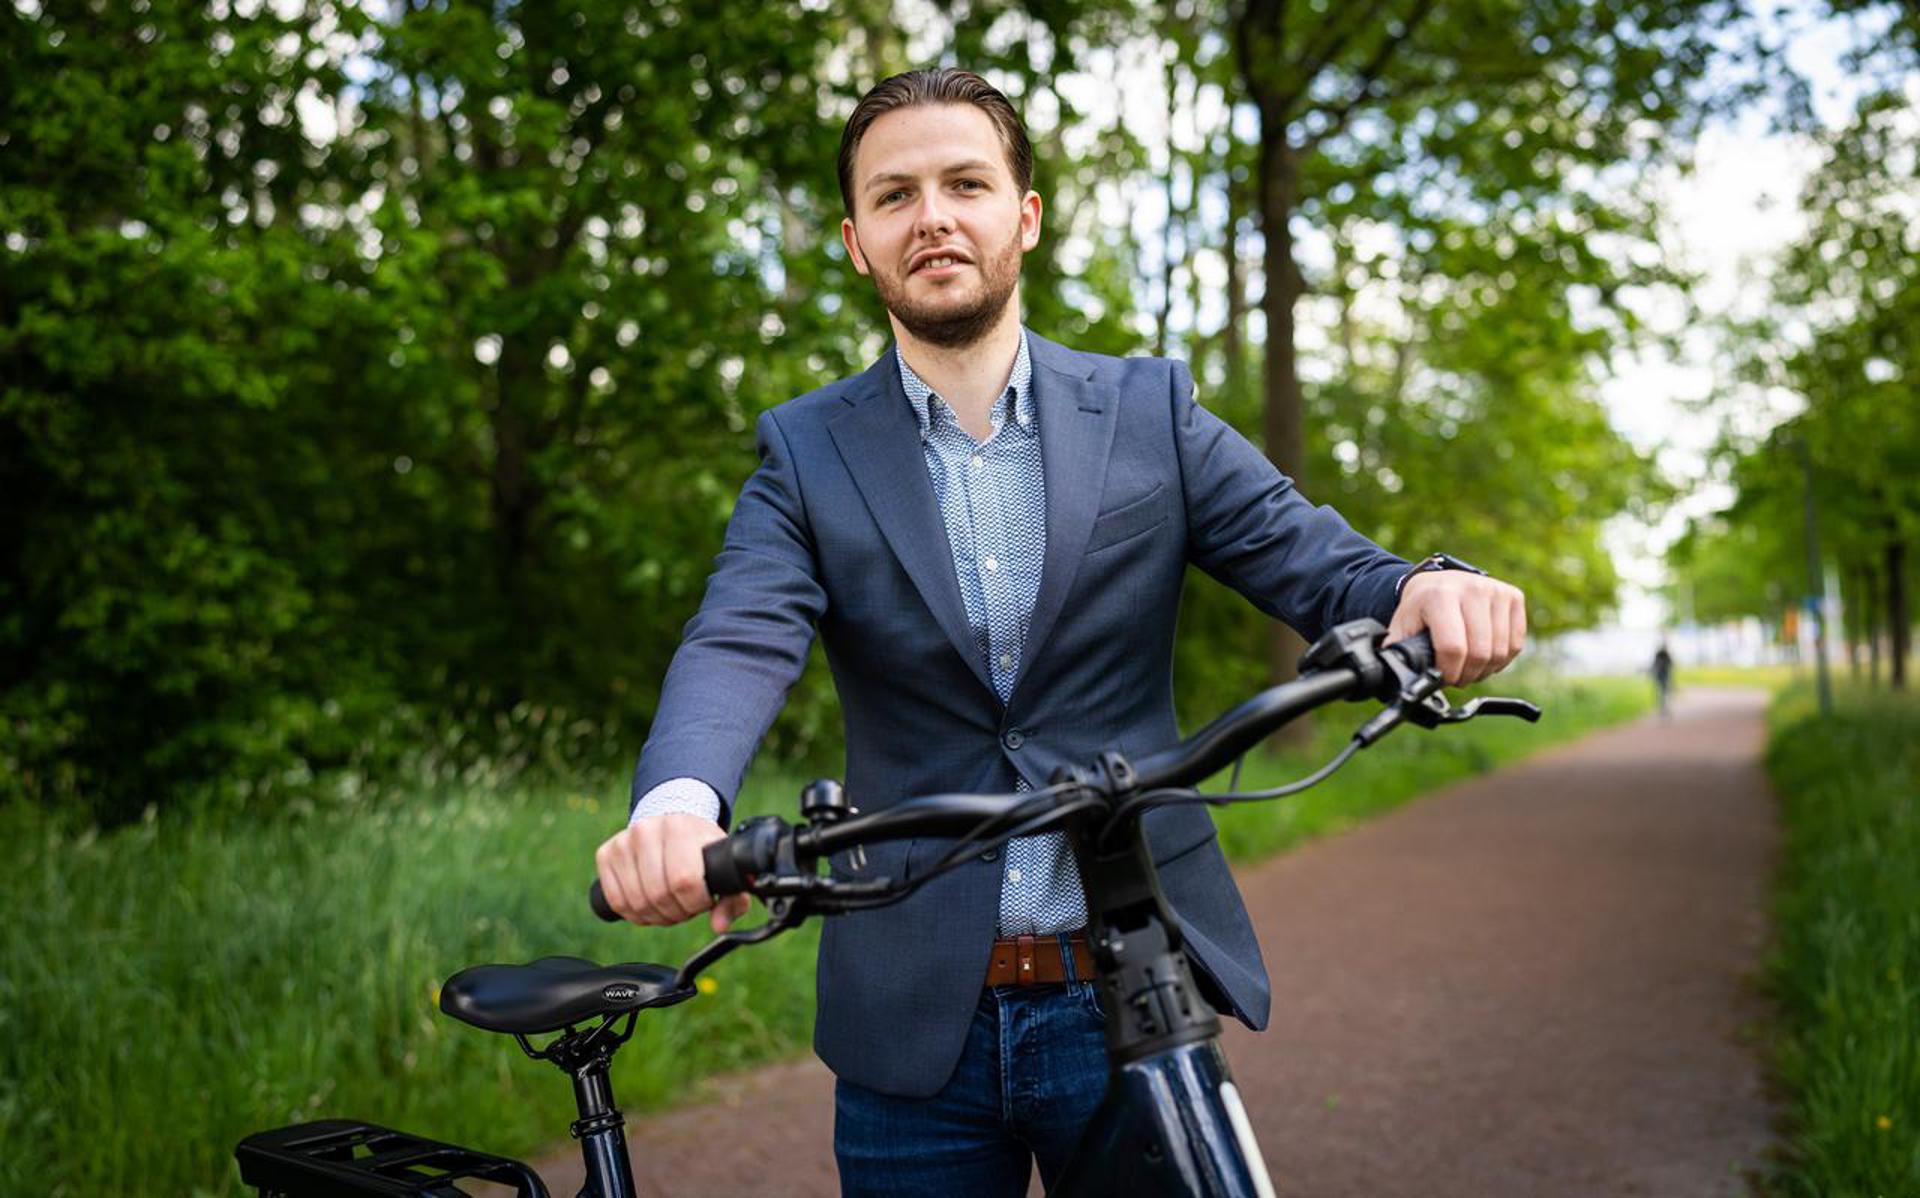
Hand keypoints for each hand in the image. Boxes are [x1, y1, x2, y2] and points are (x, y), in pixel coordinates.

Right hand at [594, 813, 752, 932]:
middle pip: (658, 895)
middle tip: (686, 907)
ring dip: (655, 916)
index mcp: (680, 828)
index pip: (684, 881)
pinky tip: (649, 905)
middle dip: (676, 912)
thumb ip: (732, 899)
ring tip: (669, 905)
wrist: (673, 824)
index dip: (695, 903)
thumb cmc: (700, 850)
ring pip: (636, 901)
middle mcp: (647, 830)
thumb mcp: (723, 868)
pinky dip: (634, 914)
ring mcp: (623, 842)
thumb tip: (719, 926)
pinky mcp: (606, 854)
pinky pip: (616, 900)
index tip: (703, 901)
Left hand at [1385, 570, 1526, 685]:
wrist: (1437, 583)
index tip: (1443, 678)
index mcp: (1439, 595)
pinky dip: (1501, 659)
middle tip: (1456, 677)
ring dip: (1484, 670)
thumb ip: (1399, 653)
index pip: (1453, 647)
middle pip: (1479, 652)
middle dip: (1467, 675)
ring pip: (1500, 652)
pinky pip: (1516, 644)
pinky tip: (1485, 656)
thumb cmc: (1420, 610)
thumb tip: (1398, 680)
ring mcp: (1496, 590)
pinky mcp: (1513, 596)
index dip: (1449, 672)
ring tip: (1468, 667)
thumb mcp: (1402, 628)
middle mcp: (1471, 588)